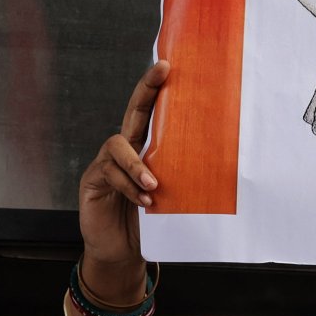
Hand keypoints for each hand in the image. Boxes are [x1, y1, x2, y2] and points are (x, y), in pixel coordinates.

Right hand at [77, 62, 167, 293]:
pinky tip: (145, 201)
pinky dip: (129, 187)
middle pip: (132, 113)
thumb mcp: (171, 196)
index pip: (150, 113)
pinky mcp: (92, 182)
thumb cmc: (150, 222)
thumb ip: (182, 178)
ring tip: (155, 184)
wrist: (122, 251)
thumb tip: (223, 166)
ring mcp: (105, 164)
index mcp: (143, 149)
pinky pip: (109, 174)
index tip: (168, 65)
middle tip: (160, 72)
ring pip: (117, 147)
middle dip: (146, 90)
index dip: (155, 88)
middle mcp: (123, 150)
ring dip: (137, 164)